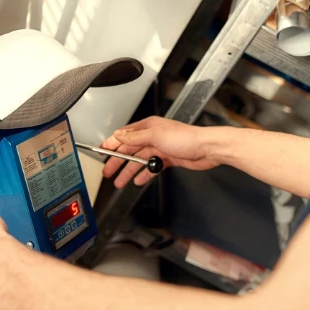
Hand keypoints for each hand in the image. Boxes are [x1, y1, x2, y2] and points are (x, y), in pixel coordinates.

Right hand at [101, 116, 218, 187]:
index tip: (101, 152)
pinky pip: (151, 167)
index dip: (111, 144)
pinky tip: (139, 180)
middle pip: (129, 150)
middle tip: (108, 172)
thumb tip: (118, 135)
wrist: (207, 149)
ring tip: (120, 181)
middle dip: (117, 161)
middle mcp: (153, 136)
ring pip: (139, 161)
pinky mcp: (168, 159)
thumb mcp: (155, 135)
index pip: (123, 136)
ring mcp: (160, 148)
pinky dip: (144, 174)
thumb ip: (134, 137)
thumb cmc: (187, 138)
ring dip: (129, 171)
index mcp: (147, 127)